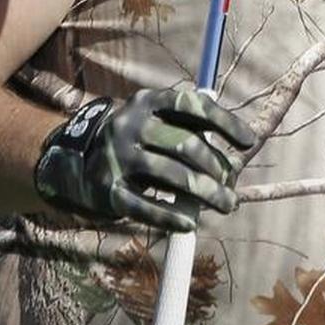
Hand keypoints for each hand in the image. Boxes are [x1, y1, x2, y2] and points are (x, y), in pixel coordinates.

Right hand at [34, 84, 254, 232]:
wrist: (76, 160)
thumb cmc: (135, 139)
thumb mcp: (155, 121)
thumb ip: (189, 129)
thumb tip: (234, 156)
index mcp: (147, 101)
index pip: (191, 105)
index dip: (224, 123)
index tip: (248, 142)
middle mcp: (129, 124)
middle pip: (185, 144)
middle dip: (216, 168)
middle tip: (232, 186)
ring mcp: (116, 157)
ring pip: (171, 177)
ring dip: (205, 193)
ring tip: (225, 205)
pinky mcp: (108, 189)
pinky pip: (146, 207)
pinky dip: (172, 217)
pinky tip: (191, 224)